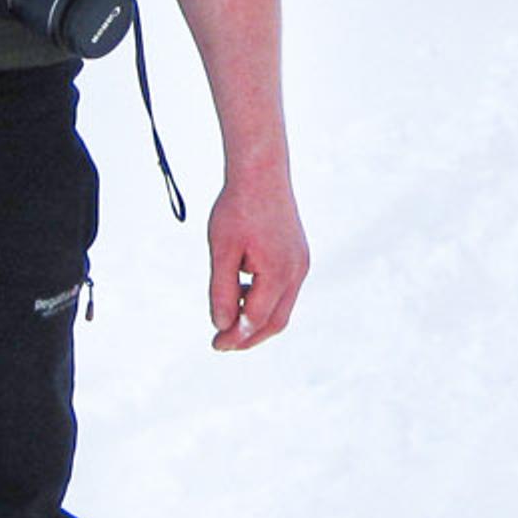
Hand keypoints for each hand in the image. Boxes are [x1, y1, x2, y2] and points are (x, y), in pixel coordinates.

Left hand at [206, 171, 307, 350]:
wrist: (261, 173)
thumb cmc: (238, 208)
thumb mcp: (222, 251)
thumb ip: (222, 290)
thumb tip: (222, 324)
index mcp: (278, 271)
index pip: (256, 319)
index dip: (235, 336)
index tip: (215, 344)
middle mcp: (296, 271)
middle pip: (276, 321)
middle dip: (250, 337)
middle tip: (223, 342)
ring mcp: (301, 264)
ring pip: (283, 308)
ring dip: (257, 319)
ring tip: (229, 317)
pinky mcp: (299, 256)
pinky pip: (285, 290)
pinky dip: (265, 300)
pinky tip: (244, 292)